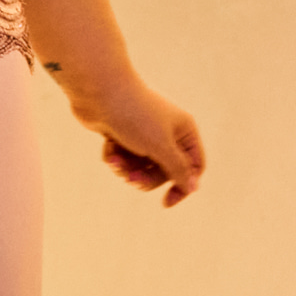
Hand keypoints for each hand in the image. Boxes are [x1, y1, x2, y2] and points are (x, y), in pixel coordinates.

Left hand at [64, 76, 203, 206]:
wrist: (101, 93)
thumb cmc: (135, 116)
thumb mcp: (160, 147)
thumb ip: (177, 169)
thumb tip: (193, 188)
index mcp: (184, 131)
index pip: (194, 166)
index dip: (183, 185)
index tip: (166, 202)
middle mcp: (168, 132)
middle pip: (165, 171)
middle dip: (145, 178)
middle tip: (131, 179)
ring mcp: (145, 134)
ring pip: (141, 167)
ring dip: (127, 168)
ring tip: (116, 161)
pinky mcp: (124, 135)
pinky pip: (124, 159)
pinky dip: (115, 157)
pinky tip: (108, 145)